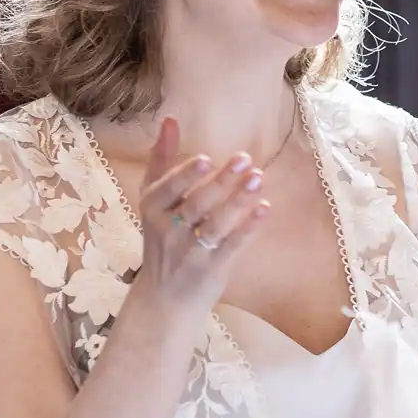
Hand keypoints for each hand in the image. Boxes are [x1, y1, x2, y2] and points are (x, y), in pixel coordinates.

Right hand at [130, 118, 271, 315]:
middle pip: (196, 205)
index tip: (206, 158)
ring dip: (238, 201)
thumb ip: (161, 160)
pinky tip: (265, 208)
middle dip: (220, 182)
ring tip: (258, 177)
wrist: (165, 298)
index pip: (167, 190)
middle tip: (245, 159)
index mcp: (152, 210)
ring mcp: (191, 252)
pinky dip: (248, 228)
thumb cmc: (161, 239)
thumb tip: (170, 119)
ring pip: (216, 224)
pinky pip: (232, 246)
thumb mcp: (152, 200)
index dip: (185, 176)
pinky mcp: (212, 269)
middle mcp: (168, 231)